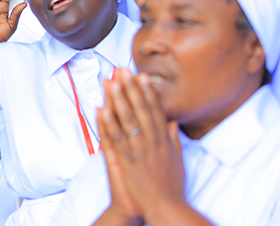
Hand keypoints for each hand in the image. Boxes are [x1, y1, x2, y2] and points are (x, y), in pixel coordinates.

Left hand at [98, 71, 187, 221]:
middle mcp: (152, 142)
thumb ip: (173, 139)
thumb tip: (172, 122)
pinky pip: (115, 139)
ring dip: (118, 100)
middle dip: (131, 88)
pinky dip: (108, 123)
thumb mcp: (178, 160)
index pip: (155, 110)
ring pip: (127, 120)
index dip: (147, 92)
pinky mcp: (127, 161)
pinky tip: (101, 109)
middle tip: (123, 70)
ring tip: (111, 82)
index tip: (141, 76)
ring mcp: (139, 151)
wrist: (166, 208)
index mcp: (164, 140)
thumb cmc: (172, 187)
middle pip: (141, 110)